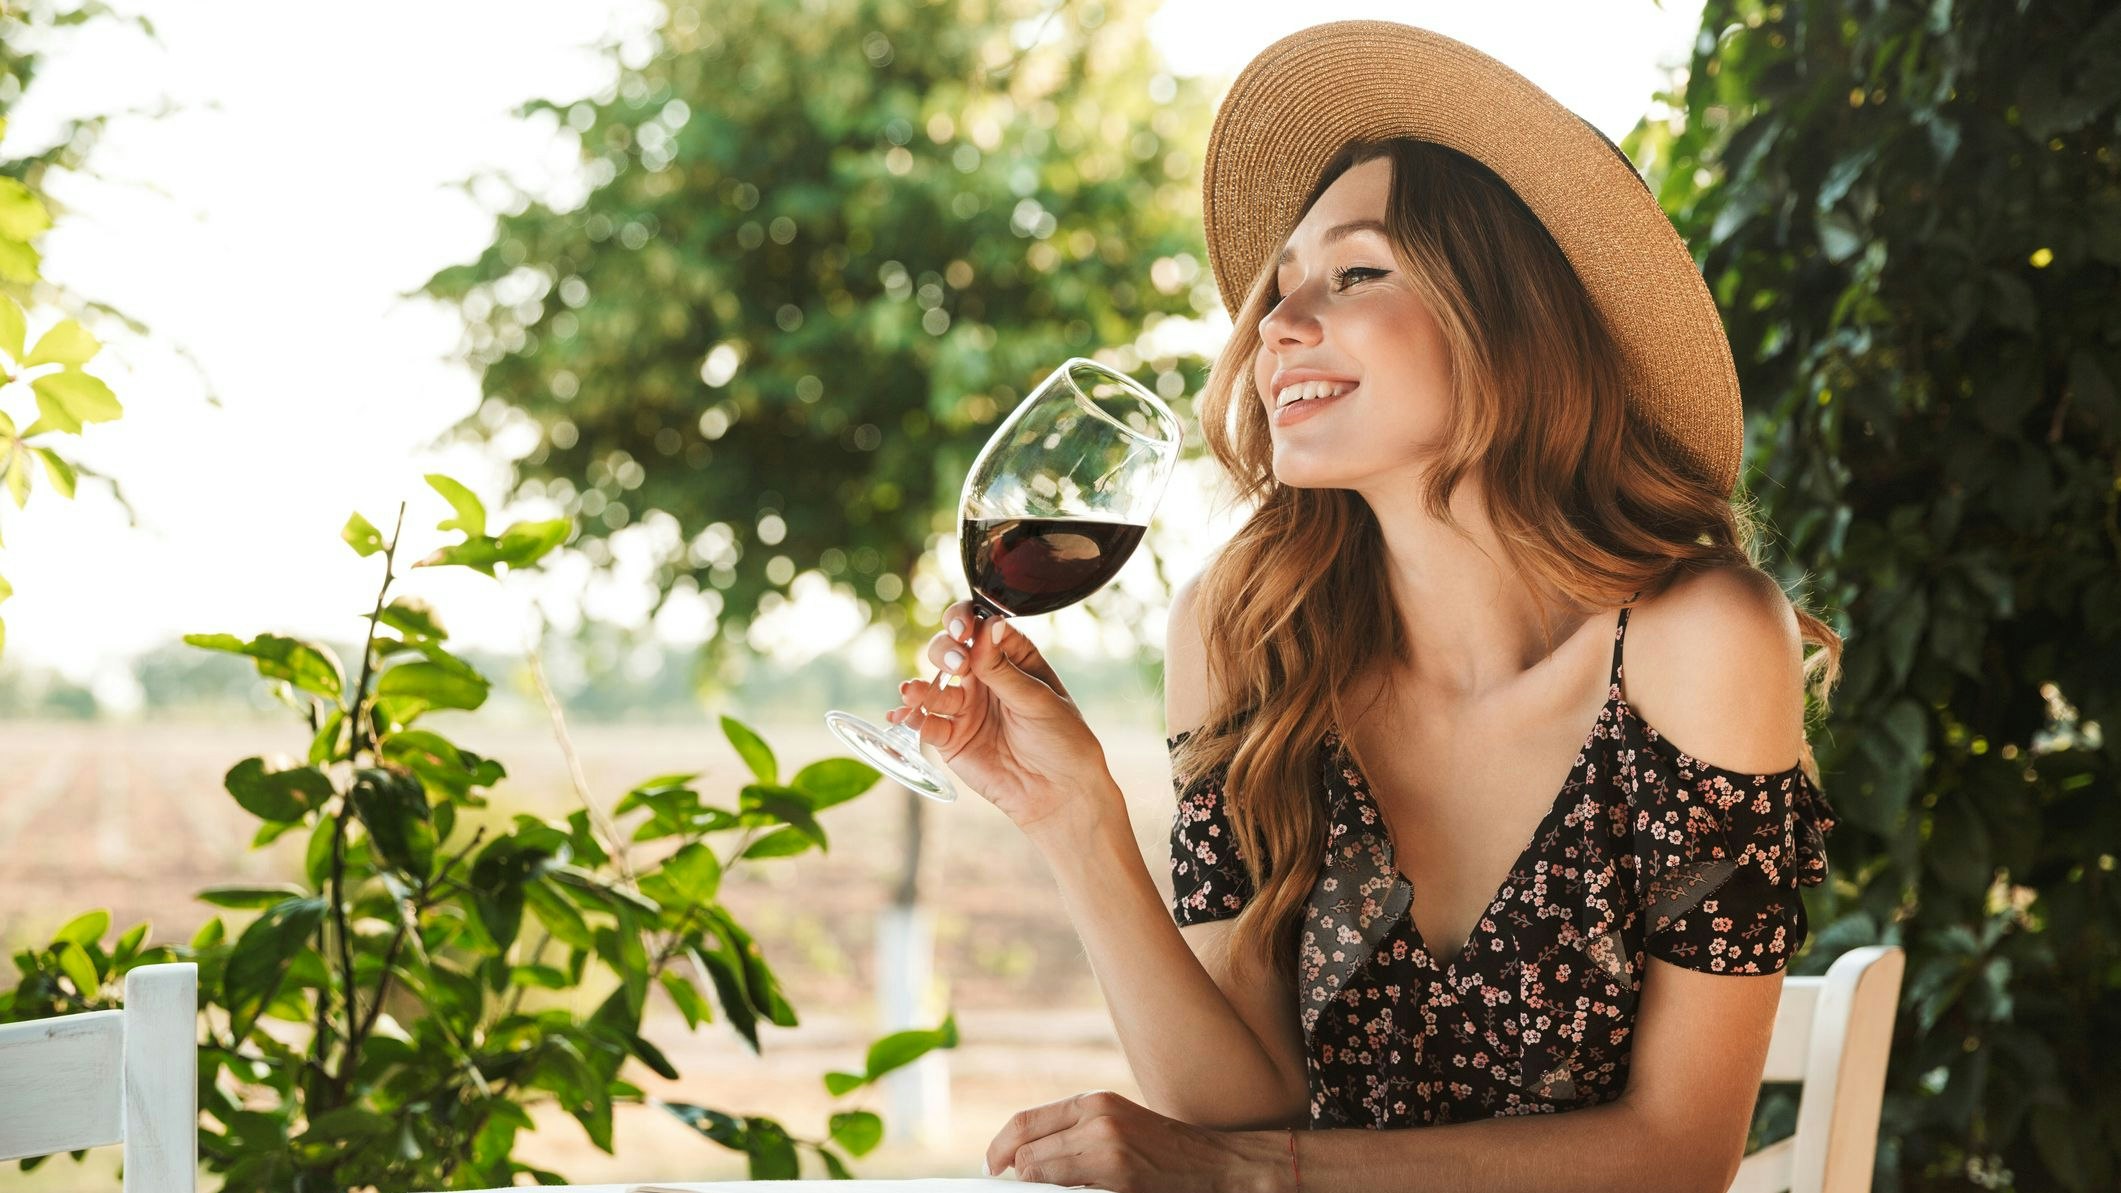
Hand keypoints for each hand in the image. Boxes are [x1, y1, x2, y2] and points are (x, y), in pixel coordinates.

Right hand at [885, 599, 1120, 841]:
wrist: (1059, 793)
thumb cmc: (1061, 739)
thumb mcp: (1037, 700)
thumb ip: (1004, 669)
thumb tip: (988, 624)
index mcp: (1011, 657)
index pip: (980, 627)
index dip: (965, 621)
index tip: (963, 629)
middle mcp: (983, 678)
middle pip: (949, 651)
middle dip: (944, 652)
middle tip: (956, 666)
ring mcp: (965, 707)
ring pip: (932, 686)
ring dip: (920, 686)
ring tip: (913, 691)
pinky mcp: (951, 738)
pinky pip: (926, 723)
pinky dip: (913, 719)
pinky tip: (905, 717)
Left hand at [982, 1089, 1275, 1192]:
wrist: (1223, 1166)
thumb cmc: (1170, 1155)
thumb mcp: (1121, 1130)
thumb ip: (1079, 1136)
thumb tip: (1026, 1160)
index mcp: (1095, 1102)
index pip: (1025, 1121)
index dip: (999, 1147)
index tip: (992, 1168)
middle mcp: (1096, 1116)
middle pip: (1025, 1148)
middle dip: (1011, 1173)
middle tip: (1005, 1185)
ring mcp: (1106, 1145)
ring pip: (1038, 1169)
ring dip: (1034, 1186)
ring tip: (1036, 1192)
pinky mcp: (1118, 1173)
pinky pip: (1063, 1187)